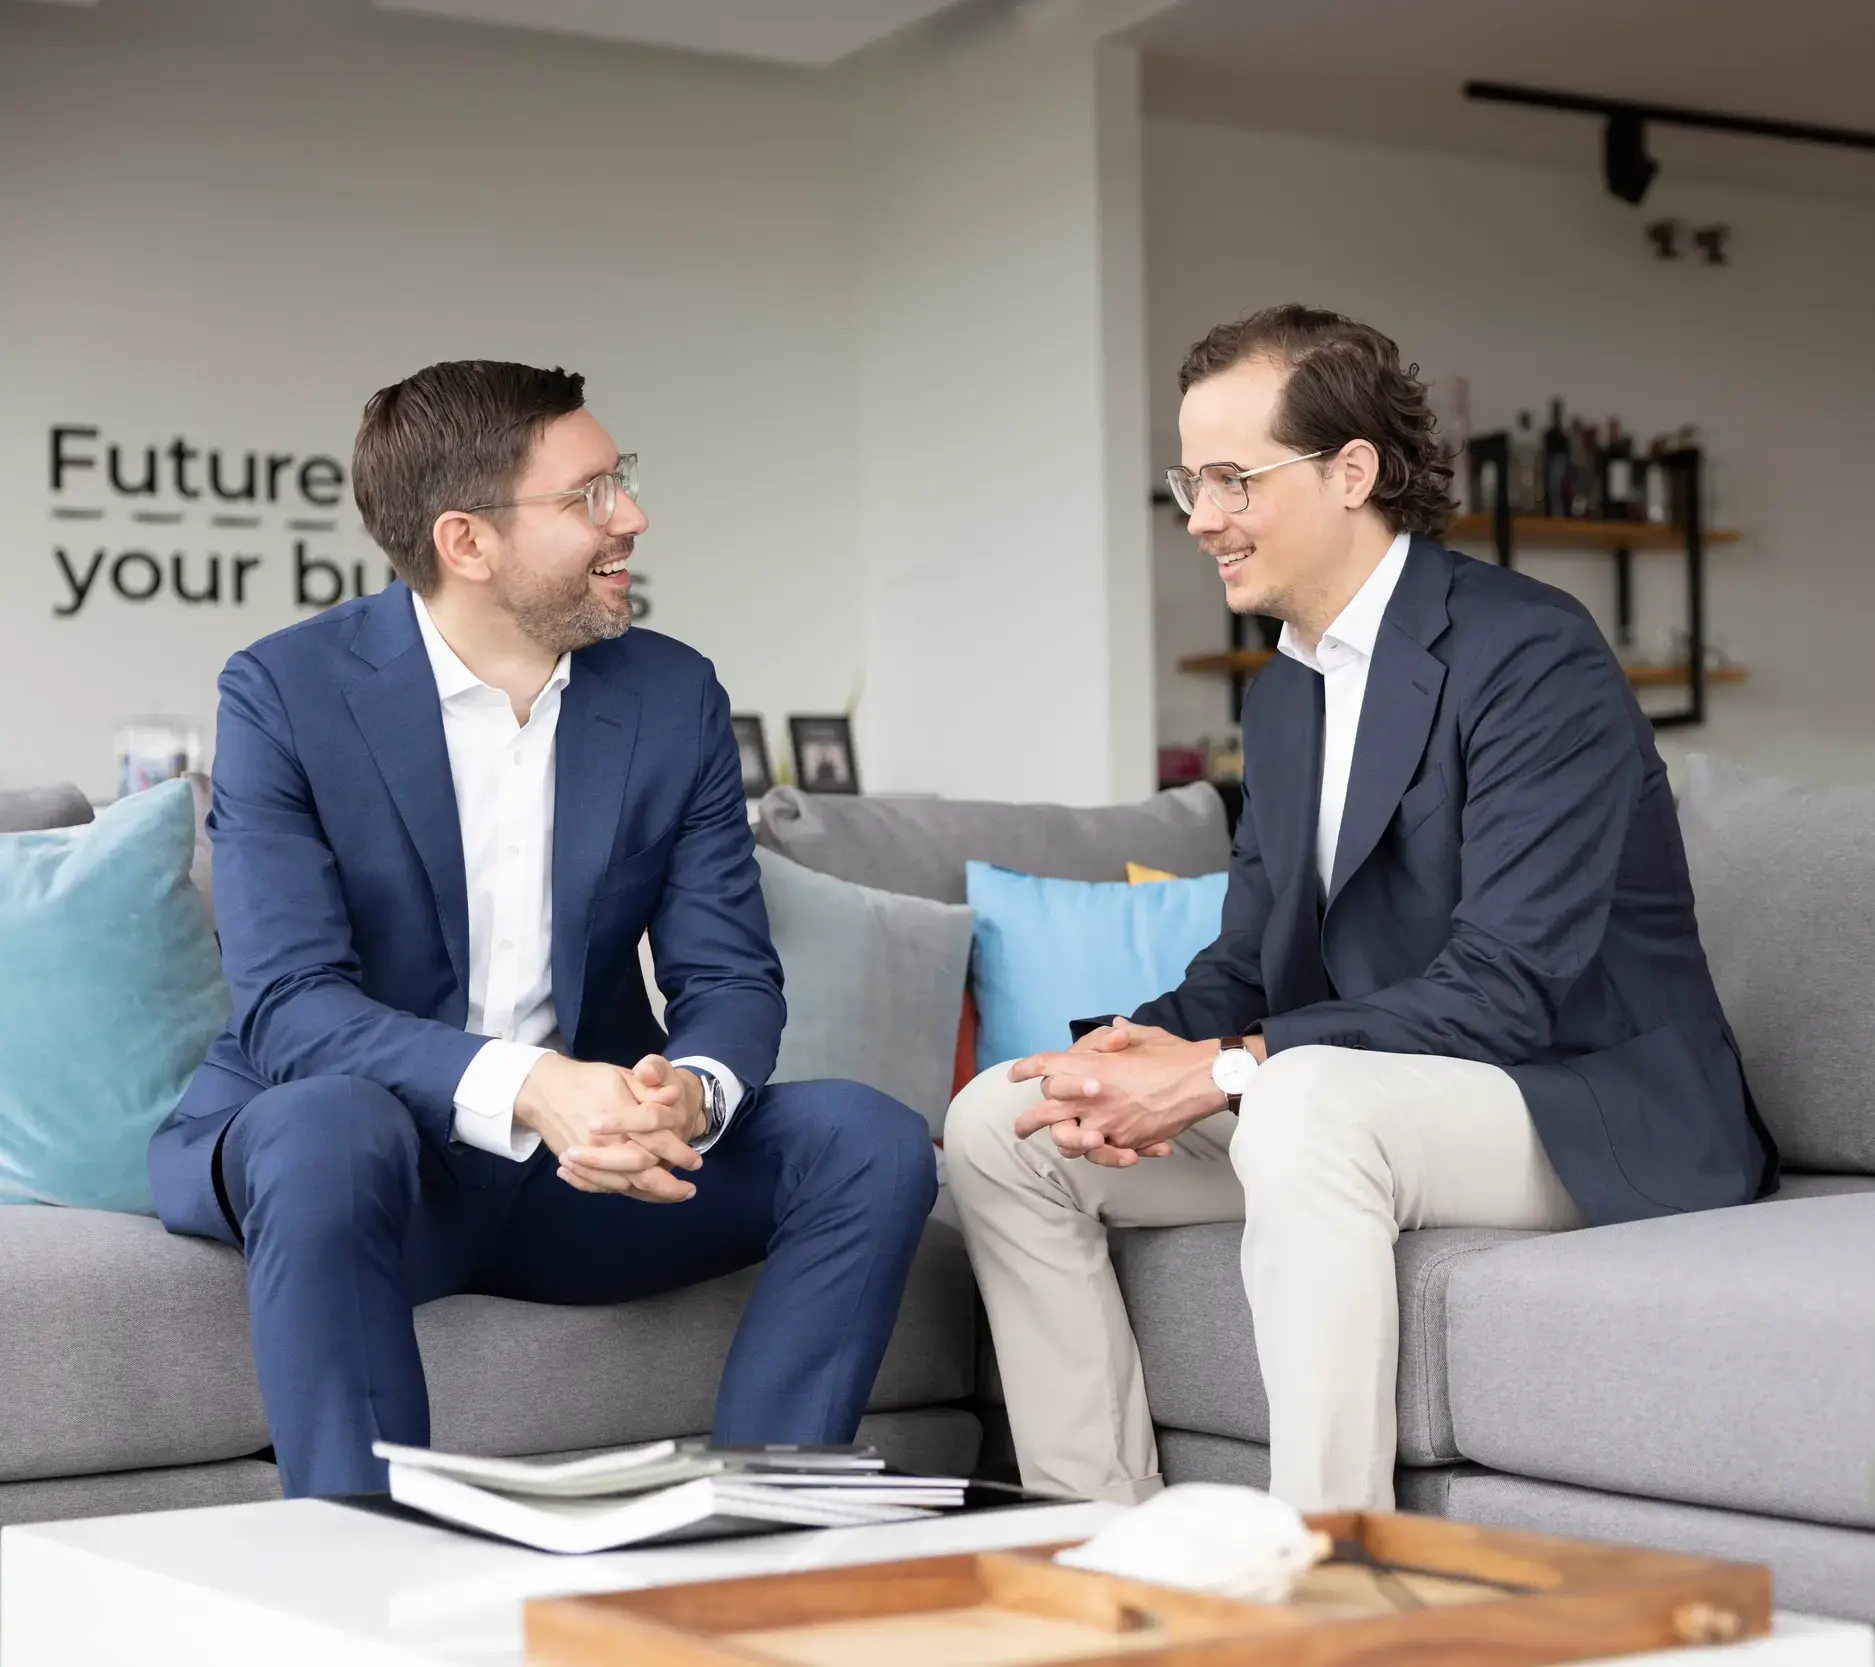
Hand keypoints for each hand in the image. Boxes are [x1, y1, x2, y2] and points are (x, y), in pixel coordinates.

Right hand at [514, 1054, 704, 1201]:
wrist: (544, 1089)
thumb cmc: (588, 1079)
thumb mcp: (622, 1076)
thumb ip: (648, 1089)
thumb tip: (673, 1096)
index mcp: (620, 1119)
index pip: (657, 1143)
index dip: (679, 1154)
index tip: (696, 1163)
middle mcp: (605, 1144)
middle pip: (643, 1174)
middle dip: (669, 1186)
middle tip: (689, 1190)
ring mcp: (589, 1159)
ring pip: (624, 1186)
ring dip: (651, 1195)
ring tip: (672, 1196)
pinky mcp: (576, 1167)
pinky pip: (601, 1187)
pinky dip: (622, 1192)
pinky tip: (639, 1193)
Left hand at [1008, 1029, 1224, 1159]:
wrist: (1199, 1080)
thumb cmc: (1170, 1054)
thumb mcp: (1141, 1036)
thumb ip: (1119, 1036)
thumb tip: (1115, 1027)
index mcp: (1089, 1065)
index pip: (1046, 1066)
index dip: (1028, 1069)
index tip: (1015, 1075)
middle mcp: (1089, 1096)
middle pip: (1044, 1112)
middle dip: (1028, 1122)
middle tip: (1019, 1129)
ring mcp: (1105, 1122)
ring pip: (1068, 1140)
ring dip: (1062, 1142)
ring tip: (1060, 1144)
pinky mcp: (1124, 1141)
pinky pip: (1103, 1154)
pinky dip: (1104, 1154)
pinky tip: (1104, 1149)